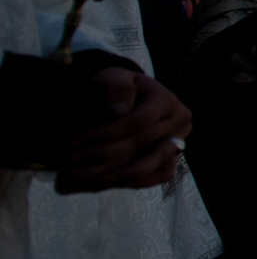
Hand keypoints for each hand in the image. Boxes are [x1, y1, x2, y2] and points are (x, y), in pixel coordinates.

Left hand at [55, 70, 190, 193]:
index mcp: (166, 100)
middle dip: (105, 154)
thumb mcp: (115, 77)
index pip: (137, 124)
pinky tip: (112, 181)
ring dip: (123, 174)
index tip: (77, 142)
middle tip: (74, 160)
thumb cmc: (119, 87)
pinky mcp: (175, 156)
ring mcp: (179, 140)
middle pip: (142, 144)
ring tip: (94, 177)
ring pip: (155, 164)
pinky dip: (138, 181)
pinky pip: (161, 174)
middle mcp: (180, 121)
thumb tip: (120, 111)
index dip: (106, 135)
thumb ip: (118, 87)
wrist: (133, 98)